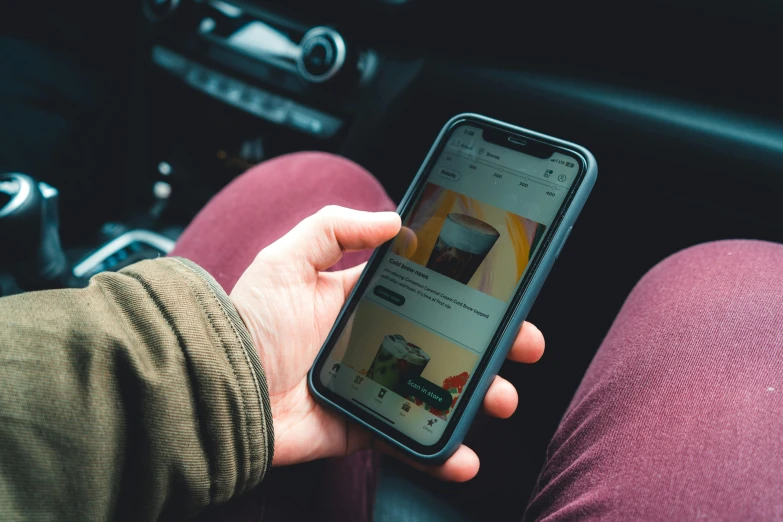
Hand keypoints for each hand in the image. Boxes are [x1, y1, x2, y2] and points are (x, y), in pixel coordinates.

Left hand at [230, 206, 544, 481]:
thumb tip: (394, 220)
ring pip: (435, 392)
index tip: (502, 294)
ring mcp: (370, 386)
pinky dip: (439, 453)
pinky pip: (406, 438)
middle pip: (444, 344)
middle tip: (523, 346)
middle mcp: (372, 342)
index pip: (426, 294)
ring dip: (475, 397)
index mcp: (360, 302)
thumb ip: (336, 229)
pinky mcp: (359, 426)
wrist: (217, 385)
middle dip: (489, 346)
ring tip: (500, 397)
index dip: (466, 295)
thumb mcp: (287, 258)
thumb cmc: (248, 320)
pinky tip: (465, 456)